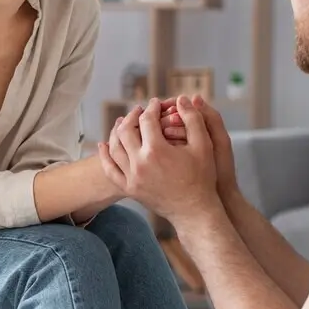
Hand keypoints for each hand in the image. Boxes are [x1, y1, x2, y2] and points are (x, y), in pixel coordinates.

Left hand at [99, 97, 220, 224]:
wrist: (194, 210)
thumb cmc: (202, 177)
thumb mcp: (203, 145)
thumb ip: (192, 118)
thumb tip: (181, 98)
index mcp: (156, 151)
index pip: (147, 119)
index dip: (152, 107)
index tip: (156, 103)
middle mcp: (139, 164)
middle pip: (125, 130)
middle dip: (132, 116)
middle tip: (140, 110)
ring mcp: (132, 178)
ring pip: (114, 148)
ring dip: (116, 132)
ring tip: (123, 123)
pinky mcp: (129, 189)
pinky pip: (110, 170)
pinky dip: (105, 155)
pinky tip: (104, 145)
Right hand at [160, 94, 238, 197]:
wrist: (214, 199)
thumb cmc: (220, 171)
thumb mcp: (218, 142)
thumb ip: (210, 119)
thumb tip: (194, 97)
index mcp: (200, 127)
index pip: (181, 109)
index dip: (172, 108)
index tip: (166, 112)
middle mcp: (186, 136)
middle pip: (167, 120)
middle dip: (162, 120)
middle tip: (160, 128)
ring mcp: (175, 149)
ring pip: (159, 135)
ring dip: (155, 134)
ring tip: (155, 139)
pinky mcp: (168, 162)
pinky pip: (156, 150)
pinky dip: (153, 147)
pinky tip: (149, 150)